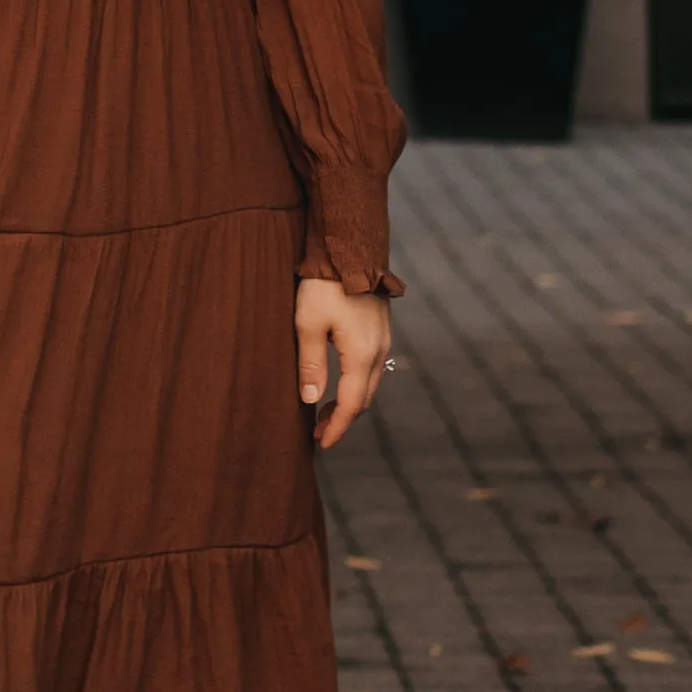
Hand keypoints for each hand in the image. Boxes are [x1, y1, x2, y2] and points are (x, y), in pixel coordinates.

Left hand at [297, 277, 391, 452]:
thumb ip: (310, 365)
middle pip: (365, 399)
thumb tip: (311, 401)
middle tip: (319, 432)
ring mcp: (384, 339)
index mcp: (362, 354)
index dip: (337, 428)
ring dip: (351, 401)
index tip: (321, 443)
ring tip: (325, 411)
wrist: (350, 248)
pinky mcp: (382, 328)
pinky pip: (372, 366)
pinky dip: (357, 383)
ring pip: (370, 383)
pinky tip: (340, 381)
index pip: (352, 405)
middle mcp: (379, 351)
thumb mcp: (307, 324)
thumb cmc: (324, 285)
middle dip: (343, 419)